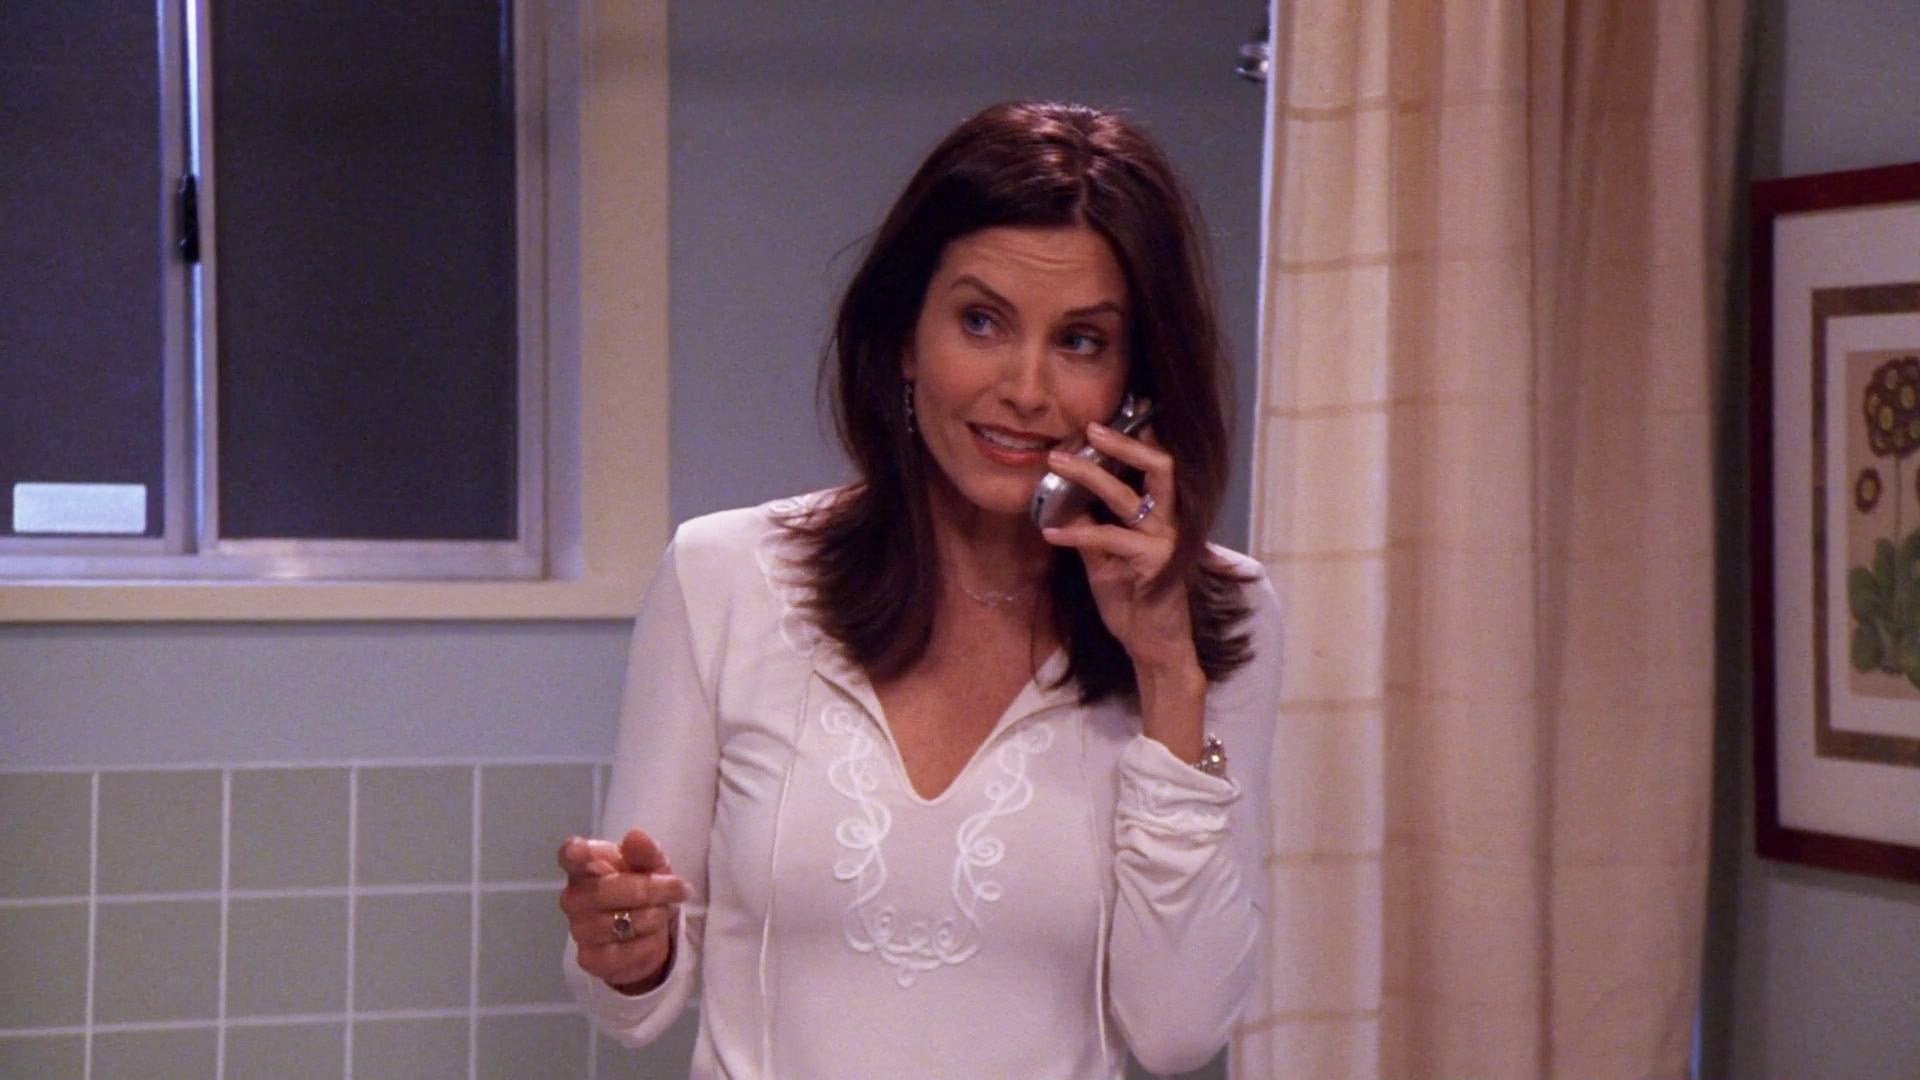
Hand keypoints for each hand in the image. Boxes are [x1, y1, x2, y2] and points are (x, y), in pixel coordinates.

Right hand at [557, 828, 690, 993]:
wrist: (645, 935)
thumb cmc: (641, 888)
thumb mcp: (652, 866)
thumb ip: (645, 852)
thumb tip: (635, 835)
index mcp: (585, 867)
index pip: (570, 857)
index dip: (573, 853)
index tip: (578, 850)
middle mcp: (574, 897)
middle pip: (607, 890)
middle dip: (650, 889)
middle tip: (680, 888)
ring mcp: (579, 930)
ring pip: (622, 923)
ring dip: (654, 917)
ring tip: (662, 914)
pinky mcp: (590, 959)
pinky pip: (626, 952)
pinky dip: (649, 944)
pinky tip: (653, 938)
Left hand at [1039, 421, 1197, 675]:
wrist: (1152, 644)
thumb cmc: (1131, 598)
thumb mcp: (1104, 557)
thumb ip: (1091, 526)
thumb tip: (1061, 500)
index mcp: (1162, 514)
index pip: (1155, 466)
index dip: (1134, 438)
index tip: (1102, 416)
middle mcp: (1169, 521)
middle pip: (1159, 466)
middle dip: (1123, 442)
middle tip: (1088, 427)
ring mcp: (1165, 541)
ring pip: (1128, 497)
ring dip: (1089, 476)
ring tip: (1056, 462)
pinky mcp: (1156, 563)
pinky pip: (1110, 538)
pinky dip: (1077, 532)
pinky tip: (1050, 531)